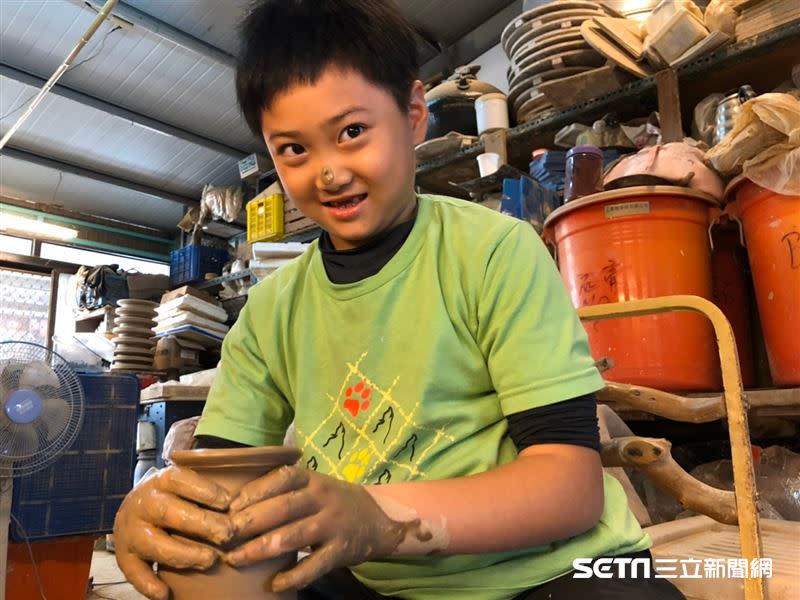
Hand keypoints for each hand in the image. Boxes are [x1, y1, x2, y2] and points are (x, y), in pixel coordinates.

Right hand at [113, 466, 235, 599]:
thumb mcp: (187, 485)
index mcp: (162, 481)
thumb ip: (209, 491)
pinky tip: (166, 593)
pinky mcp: (124, 555)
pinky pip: (133, 572)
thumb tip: (244, 504)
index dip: (205, 491)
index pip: (181, 480)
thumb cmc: (174, 497)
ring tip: (210, 560)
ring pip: (154, 544)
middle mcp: (143, 503)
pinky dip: (148, 584)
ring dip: (184, 554)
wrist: (134, 507)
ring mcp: (131, 530)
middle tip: (227, 534)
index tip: (229, 502)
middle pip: (170, 512)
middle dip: (202, 524)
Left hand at [226, 466, 417, 591]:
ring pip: (293, 536)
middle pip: (283, 507)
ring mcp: (332, 525)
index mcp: (312, 479)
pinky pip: (314, 565)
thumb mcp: (313, 486)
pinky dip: (292, 576)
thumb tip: (234, 505)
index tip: (228, 507)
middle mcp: (322, 498)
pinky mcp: (340, 551)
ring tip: (236, 559)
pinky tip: (273, 584)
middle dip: (250, 522)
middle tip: (223, 535)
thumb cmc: (332, 501)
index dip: (253, 492)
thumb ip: (283, 490)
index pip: (281, 478)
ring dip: (261, 549)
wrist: (378, 519)